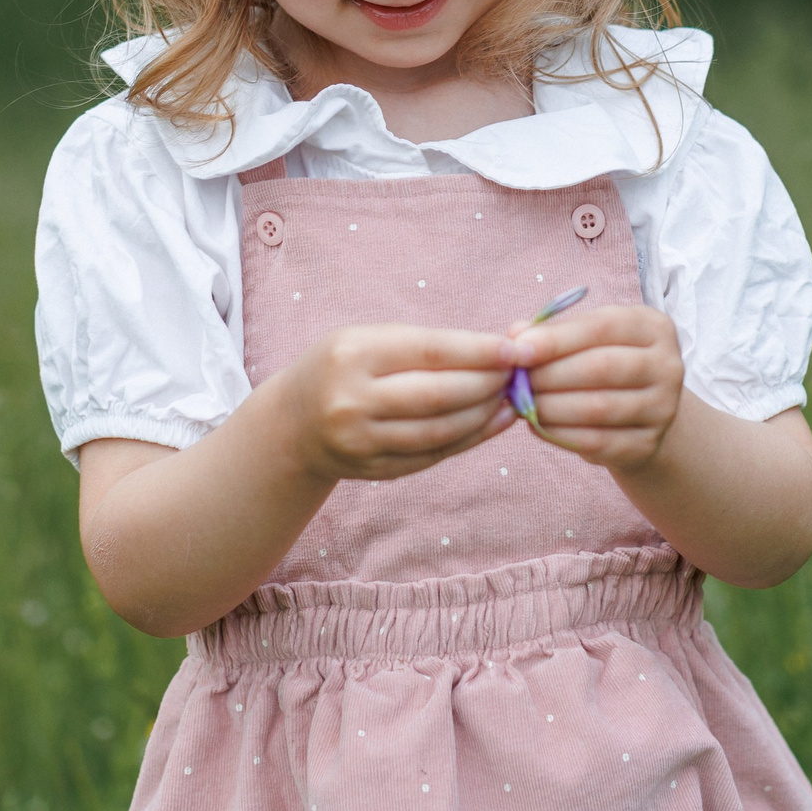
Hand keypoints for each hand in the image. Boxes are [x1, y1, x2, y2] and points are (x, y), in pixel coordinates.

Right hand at [284, 323, 515, 481]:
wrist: (293, 424)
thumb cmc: (342, 368)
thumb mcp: (369, 339)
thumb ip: (427, 344)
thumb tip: (499, 348)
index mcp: (353, 354)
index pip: (430, 352)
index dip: (479, 352)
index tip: (515, 349)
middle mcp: (353, 400)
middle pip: (439, 395)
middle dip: (488, 383)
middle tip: (519, 373)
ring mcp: (361, 441)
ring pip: (441, 430)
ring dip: (485, 414)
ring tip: (511, 397)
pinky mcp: (374, 471)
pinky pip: (433, 455)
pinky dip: (470, 439)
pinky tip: (494, 422)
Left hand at [499, 304, 683, 470]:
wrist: (641, 416)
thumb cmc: (606, 365)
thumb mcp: (587, 340)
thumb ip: (554, 332)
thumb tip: (516, 334)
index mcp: (654, 327)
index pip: (602, 327)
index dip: (557, 338)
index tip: (518, 348)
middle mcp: (668, 365)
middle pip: (602, 367)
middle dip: (550, 373)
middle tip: (517, 379)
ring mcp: (663, 408)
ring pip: (598, 407)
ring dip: (551, 405)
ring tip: (523, 402)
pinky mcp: (648, 444)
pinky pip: (596, 441)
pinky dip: (560, 433)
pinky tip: (538, 425)